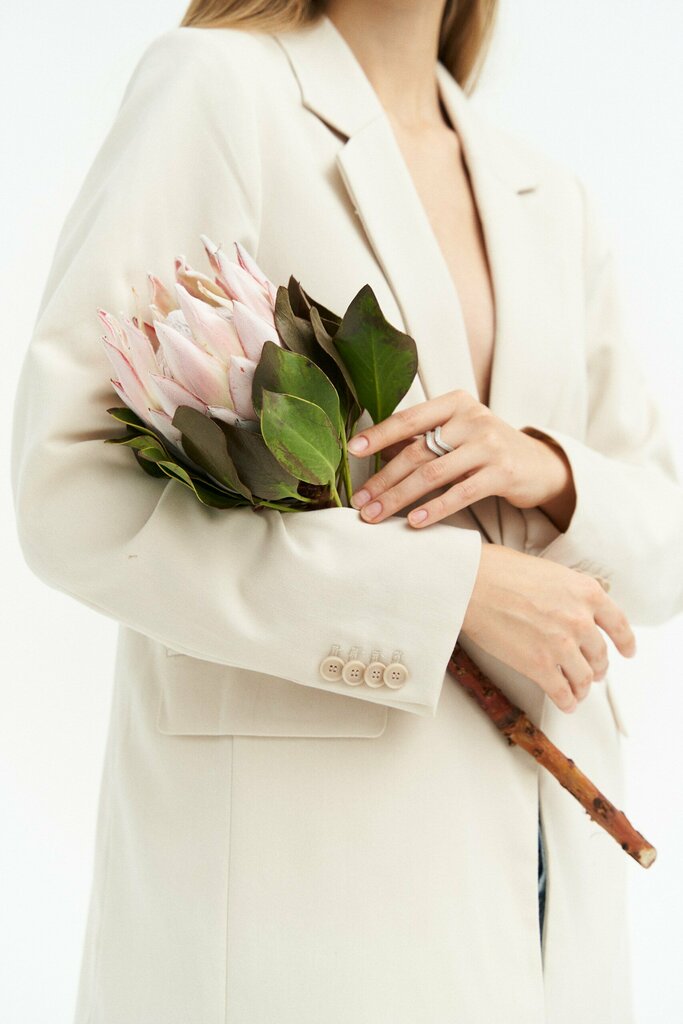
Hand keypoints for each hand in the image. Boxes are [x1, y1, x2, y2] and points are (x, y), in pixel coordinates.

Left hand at [347, 389, 575, 528]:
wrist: (540, 465)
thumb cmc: (487, 449)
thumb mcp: (456, 434)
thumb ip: (422, 438)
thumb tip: (375, 448)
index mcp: (455, 403)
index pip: (409, 418)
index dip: (378, 435)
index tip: (352, 450)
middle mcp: (472, 418)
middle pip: (416, 451)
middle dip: (383, 479)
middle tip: (359, 501)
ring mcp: (489, 444)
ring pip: (432, 474)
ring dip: (398, 497)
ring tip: (375, 516)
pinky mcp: (502, 473)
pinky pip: (460, 493)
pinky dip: (434, 509)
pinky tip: (413, 522)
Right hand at [461, 544, 636, 712]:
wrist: (470, 584)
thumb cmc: (498, 570)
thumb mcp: (549, 571)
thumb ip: (568, 593)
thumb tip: (570, 609)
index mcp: (586, 592)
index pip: (618, 623)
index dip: (625, 642)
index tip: (626, 650)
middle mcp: (580, 620)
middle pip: (600, 654)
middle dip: (597, 667)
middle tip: (592, 671)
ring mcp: (561, 646)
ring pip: (584, 677)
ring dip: (582, 687)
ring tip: (577, 690)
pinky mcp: (539, 666)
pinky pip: (562, 693)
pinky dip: (567, 701)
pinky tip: (565, 703)